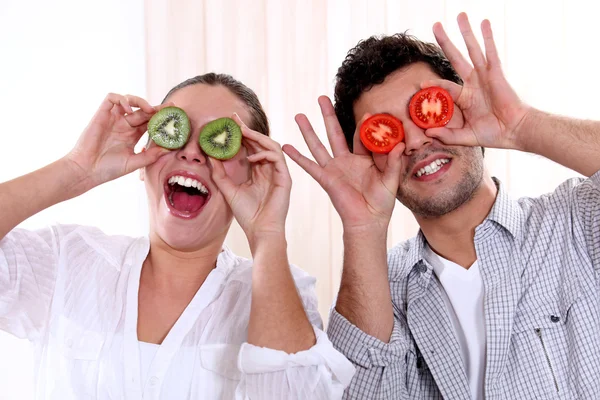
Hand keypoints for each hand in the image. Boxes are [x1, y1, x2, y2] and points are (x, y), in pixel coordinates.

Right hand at [66, 93, 170, 189]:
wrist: (87, 170)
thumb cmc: (108, 169)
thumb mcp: (134, 163)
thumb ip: (151, 155)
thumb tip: (170, 149)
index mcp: (132, 135)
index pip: (150, 122)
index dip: (161, 118)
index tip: (174, 116)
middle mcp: (124, 125)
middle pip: (143, 111)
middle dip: (156, 108)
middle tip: (170, 107)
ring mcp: (113, 119)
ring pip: (128, 100)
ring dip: (140, 101)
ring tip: (149, 110)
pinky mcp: (101, 114)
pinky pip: (111, 98)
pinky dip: (122, 99)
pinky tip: (129, 109)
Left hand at [209, 114, 291, 244]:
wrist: (259, 230)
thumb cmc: (247, 214)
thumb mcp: (228, 189)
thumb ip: (220, 173)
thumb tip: (209, 156)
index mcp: (258, 171)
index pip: (250, 147)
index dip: (241, 134)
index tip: (228, 123)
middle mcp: (268, 169)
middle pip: (260, 142)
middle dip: (248, 129)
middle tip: (234, 119)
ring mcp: (278, 173)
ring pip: (271, 145)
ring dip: (257, 136)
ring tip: (242, 132)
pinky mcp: (285, 178)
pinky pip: (277, 157)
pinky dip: (264, 153)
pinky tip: (251, 157)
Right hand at [283, 96, 403, 232]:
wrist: (369, 221)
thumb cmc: (381, 202)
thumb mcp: (391, 180)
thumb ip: (394, 162)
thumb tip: (400, 143)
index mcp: (363, 158)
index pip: (362, 136)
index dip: (365, 125)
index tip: (370, 113)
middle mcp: (346, 160)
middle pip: (335, 132)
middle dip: (327, 115)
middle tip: (321, 97)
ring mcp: (334, 168)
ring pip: (319, 144)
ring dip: (308, 130)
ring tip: (299, 115)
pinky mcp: (326, 179)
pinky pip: (309, 166)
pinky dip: (297, 157)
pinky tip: (286, 146)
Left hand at [423, 13, 531, 150]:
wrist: (513, 132)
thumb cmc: (493, 134)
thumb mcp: (465, 137)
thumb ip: (447, 135)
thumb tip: (428, 133)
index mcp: (465, 97)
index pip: (444, 86)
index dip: (433, 85)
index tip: (420, 84)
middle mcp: (473, 82)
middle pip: (455, 57)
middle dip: (445, 42)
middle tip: (435, 25)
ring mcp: (484, 76)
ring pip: (472, 49)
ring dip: (466, 32)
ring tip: (460, 15)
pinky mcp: (496, 73)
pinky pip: (490, 52)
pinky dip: (487, 37)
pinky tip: (484, 23)